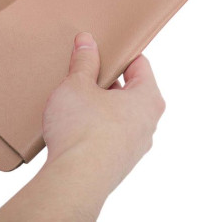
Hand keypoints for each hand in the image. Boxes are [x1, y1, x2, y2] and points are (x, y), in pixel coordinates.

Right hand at [0, 32, 165, 221]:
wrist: (74, 180)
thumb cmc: (82, 130)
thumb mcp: (78, 84)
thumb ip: (84, 61)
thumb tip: (87, 42)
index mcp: (147, 100)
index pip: (140, 64)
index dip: (120, 52)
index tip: (103, 46)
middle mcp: (147, 124)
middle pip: (130, 88)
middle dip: (106, 77)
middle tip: (83, 69)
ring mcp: (134, 145)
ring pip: (119, 112)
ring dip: (99, 102)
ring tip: (74, 95)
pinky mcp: (118, 161)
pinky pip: (110, 132)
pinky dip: (95, 122)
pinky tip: (74, 120)